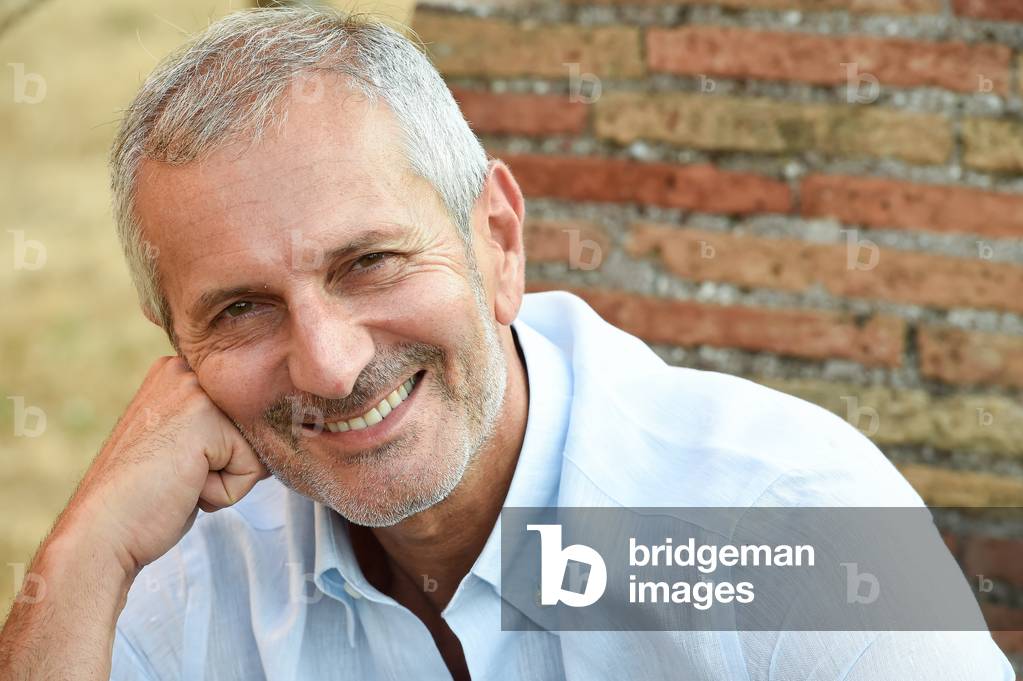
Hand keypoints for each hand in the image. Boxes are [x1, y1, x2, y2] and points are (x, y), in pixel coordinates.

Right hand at [56, 356, 268, 576]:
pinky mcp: (205, 418)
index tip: (177, 465)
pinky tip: (184, 488)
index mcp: (178, 372)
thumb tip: (279, 430)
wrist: (102, 533)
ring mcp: (193, 389)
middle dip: (228, 464)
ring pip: (256, 447)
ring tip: (179, 481)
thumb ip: (222, 428)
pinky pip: (252, 468)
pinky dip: (226, 492)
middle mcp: (184, 370)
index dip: (223, 454)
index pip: (244, 414)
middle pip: (255, 426)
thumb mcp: (186, 448)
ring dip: (227, 478)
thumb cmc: (146, 499)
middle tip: (176, 476)